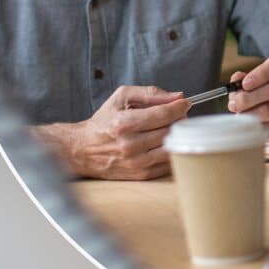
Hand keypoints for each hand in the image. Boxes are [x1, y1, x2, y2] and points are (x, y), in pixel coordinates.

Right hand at [37, 85, 188, 179]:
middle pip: (170, 131)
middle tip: (178, 114)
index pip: (163, 115)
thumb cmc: (104, 120)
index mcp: (124, 124)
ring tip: (172, 127)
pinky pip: (168, 163)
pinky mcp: (140, 175)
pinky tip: (165, 141)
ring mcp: (136, 163)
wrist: (83, 149)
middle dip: (180, 119)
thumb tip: (177, 96)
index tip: (184, 102)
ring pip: (172, 147)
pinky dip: (171, 150)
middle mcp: (130, 145)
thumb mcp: (122, 97)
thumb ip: (150, 93)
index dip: (179, 107)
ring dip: (177, 135)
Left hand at [227, 56, 268, 139]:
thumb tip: (236, 79)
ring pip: (268, 110)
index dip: (258, 76)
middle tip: (233, 104)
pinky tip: (247, 124)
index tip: (244, 84)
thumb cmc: (261, 88)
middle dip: (247, 99)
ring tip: (238, 114)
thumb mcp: (252, 78)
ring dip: (248, 114)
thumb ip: (242, 78)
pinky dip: (255, 127)